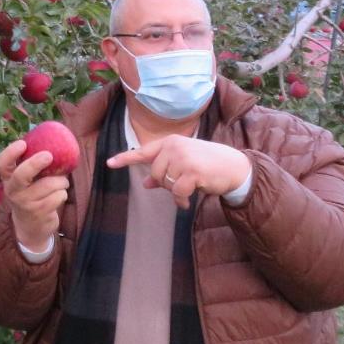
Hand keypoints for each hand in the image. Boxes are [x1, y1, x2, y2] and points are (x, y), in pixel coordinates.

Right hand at [0, 138, 69, 248]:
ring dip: (61, 181)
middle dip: (36, 163)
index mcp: (8, 179)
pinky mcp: (39, 213)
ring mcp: (26, 203)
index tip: (23, 143)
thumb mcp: (24, 183)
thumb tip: (52, 143)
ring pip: (49, 184)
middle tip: (49, 155)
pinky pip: (58, 196)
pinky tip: (59, 196)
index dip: (11, 152)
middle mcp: (14, 191)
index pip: (2, 163)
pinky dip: (63, 193)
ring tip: (62, 183)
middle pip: (21, 175)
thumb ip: (32, 166)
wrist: (29, 228)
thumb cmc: (31, 195)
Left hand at [105, 135, 250, 208]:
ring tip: (189, 189)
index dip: (125, 159)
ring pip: (165, 184)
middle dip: (166, 184)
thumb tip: (145, 183)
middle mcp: (174, 146)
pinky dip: (181, 200)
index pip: (144, 152)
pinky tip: (188, 200)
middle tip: (182, 184)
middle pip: (155, 174)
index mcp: (170, 142)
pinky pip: (177, 192)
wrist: (234, 167)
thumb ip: (164, 172)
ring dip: (175, 192)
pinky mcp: (192, 171)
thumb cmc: (207, 165)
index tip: (109, 163)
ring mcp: (183, 157)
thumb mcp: (183, 165)